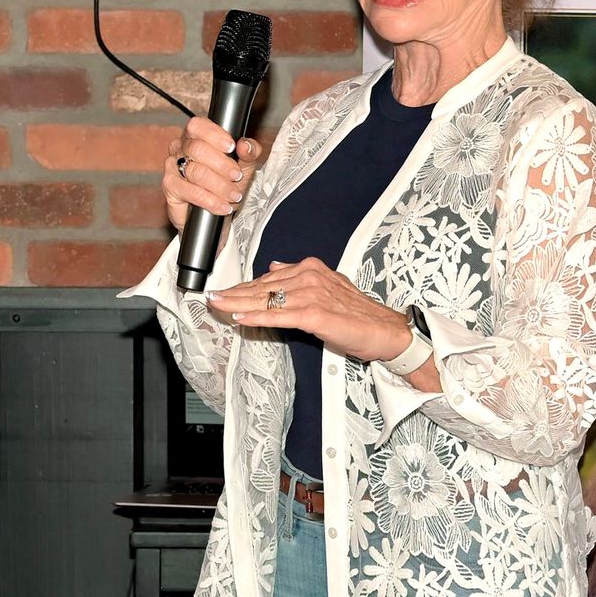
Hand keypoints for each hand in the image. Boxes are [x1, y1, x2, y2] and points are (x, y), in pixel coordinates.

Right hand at [163, 116, 262, 233]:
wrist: (216, 209)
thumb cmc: (227, 181)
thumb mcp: (245, 165)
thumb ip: (249, 152)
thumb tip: (245, 145)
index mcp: (196, 135)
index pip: (198, 126)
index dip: (214, 135)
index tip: (231, 147)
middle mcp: (180, 147)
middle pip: (197, 149)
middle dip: (222, 165)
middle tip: (237, 176)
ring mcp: (172, 166)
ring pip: (196, 172)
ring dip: (219, 185)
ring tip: (233, 195)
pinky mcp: (170, 186)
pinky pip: (191, 192)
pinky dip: (210, 200)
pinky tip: (222, 205)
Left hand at [206, 258, 409, 362]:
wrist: (385, 331)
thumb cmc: (358, 314)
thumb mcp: (328, 286)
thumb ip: (300, 277)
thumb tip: (274, 265)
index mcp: (310, 268)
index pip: (268, 278)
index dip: (243, 287)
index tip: (223, 292)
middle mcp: (308, 276)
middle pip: (261, 286)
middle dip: (233, 293)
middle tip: (210, 298)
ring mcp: (311, 294)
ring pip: (265, 299)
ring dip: (238, 304)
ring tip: (217, 306)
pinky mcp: (314, 314)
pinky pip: (278, 315)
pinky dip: (256, 317)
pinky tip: (240, 317)